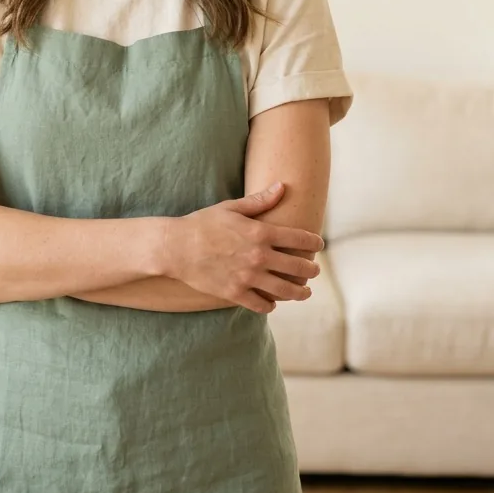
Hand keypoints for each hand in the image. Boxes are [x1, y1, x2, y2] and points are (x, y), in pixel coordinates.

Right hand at [162, 182, 323, 313]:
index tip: (318, 245)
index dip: (314, 242)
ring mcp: (248, 277)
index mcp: (261, 233)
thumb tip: (282, 187)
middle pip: (298, 267)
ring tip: (304, 292)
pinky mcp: (235, 294)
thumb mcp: (231, 208)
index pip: (300, 239)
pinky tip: (272, 302)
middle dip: (311, 269)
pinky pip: (262, 305)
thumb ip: (260, 200)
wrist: (175, 247)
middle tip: (314, 270)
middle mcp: (259, 257)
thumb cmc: (202, 223)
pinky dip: (270, 305)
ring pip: (285, 291)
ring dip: (299, 292)